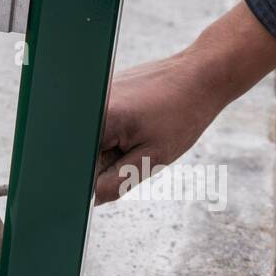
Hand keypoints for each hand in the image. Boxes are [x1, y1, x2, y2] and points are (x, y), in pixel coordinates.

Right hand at [95, 3, 275, 204]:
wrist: (198, 77)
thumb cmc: (181, 115)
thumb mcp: (151, 160)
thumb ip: (114, 183)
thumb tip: (88, 198)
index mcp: (97, 120)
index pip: (77, 166)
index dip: (94, 180)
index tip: (118, 176)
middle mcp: (87, 103)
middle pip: (82, 153)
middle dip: (104, 163)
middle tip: (138, 149)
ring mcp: (92, 95)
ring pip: (91, 140)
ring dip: (111, 147)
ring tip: (141, 132)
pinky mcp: (100, 92)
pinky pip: (99, 125)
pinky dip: (116, 133)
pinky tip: (138, 121)